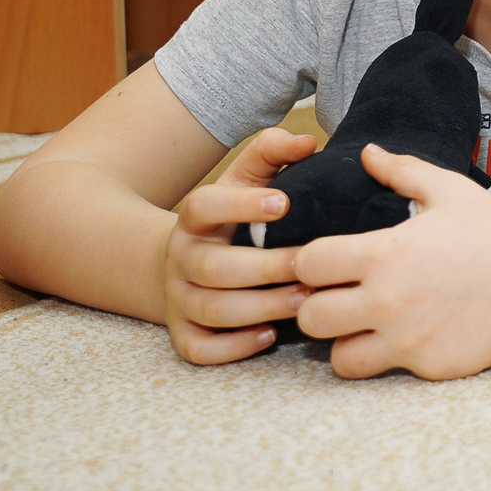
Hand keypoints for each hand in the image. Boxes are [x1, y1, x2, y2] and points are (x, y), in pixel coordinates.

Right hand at [159, 128, 315, 363]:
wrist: (185, 262)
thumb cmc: (233, 218)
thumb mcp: (246, 179)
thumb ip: (272, 153)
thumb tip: (306, 142)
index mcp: (195, 217)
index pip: (205, 205)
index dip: (241, 204)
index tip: (286, 202)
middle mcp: (182, 258)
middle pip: (215, 268)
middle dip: (266, 269)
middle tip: (311, 266)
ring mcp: (179, 298)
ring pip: (213, 310)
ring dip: (260, 308)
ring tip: (305, 301)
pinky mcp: (183, 333)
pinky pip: (199, 348)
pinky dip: (232, 348)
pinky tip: (269, 336)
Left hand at [291, 146, 490, 379]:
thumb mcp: (449, 191)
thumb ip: (402, 172)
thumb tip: (367, 153)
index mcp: (384, 253)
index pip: (307, 265)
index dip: (312, 263)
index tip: (330, 263)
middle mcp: (389, 301)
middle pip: (310, 317)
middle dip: (320, 305)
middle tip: (342, 297)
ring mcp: (410, 339)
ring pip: (340, 358)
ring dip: (348, 341)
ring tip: (369, 326)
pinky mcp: (431, 367)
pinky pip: (388, 372)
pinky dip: (394, 357)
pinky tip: (416, 335)